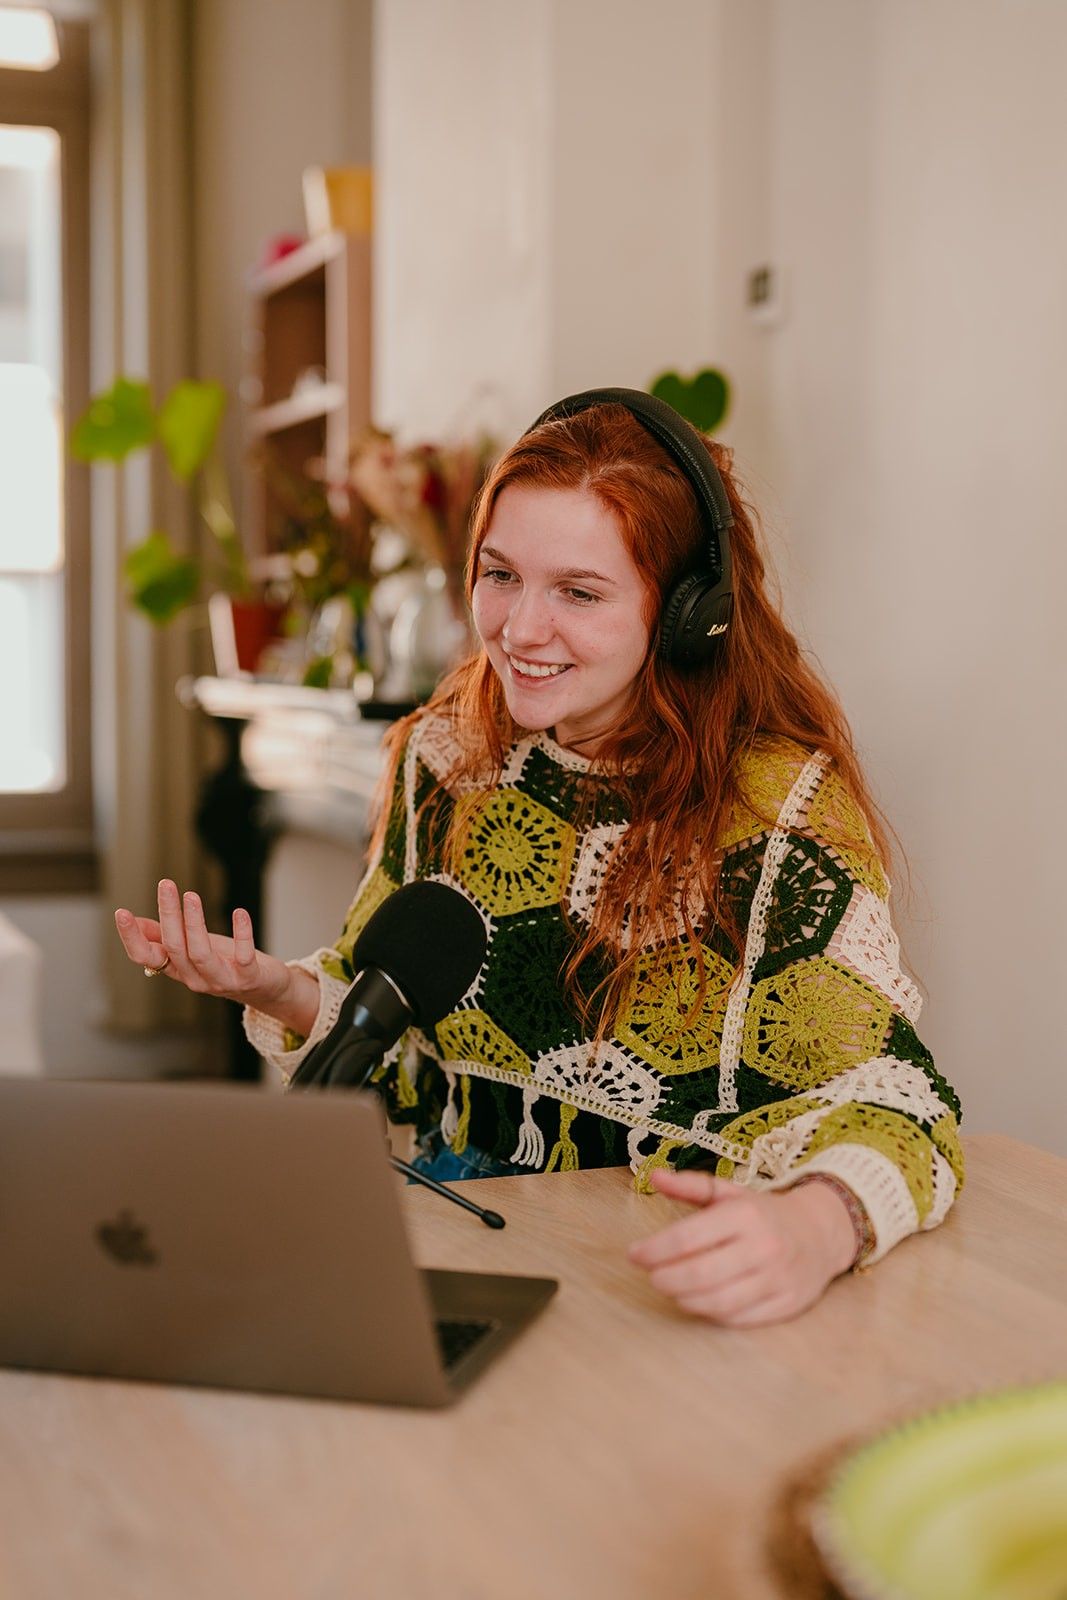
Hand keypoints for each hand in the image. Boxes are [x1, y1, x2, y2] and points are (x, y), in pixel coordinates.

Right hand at [114, 880, 317, 1033]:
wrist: (265, 988)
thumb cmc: (225, 964)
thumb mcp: (192, 949)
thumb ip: (164, 937)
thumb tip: (133, 921)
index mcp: (177, 968)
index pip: (146, 957)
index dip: (132, 938)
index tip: (121, 912)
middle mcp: (194, 978)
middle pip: (174, 948)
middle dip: (169, 915)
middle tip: (166, 885)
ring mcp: (220, 980)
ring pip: (200, 953)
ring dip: (195, 924)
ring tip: (192, 895)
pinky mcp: (248, 977)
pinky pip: (243, 956)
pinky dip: (242, 934)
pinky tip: (240, 912)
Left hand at [627, 1168, 858, 1327]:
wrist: (821, 1233)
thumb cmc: (764, 1213)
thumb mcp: (730, 1193)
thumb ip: (691, 1186)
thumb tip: (654, 1176)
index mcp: (745, 1215)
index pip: (688, 1237)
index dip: (654, 1249)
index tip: (634, 1254)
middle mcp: (762, 1247)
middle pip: (700, 1274)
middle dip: (665, 1278)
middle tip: (652, 1276)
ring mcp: (776, 1279)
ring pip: (718, 1301)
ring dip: (685, 1298)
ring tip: (672, 1289)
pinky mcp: (786, 1305)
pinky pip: (740, 1318)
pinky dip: (712, 1314)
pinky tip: (699, 1302)